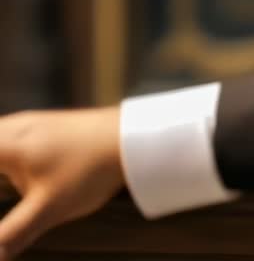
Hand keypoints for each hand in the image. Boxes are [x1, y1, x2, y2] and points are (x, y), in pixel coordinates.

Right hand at [0, 107, 124, 258]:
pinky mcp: (43, 128)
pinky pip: (5, 140)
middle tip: (4, 192)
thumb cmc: (91, 169)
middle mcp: (9, 127)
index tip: (2, 193)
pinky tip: (12, 175)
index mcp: (2, 143)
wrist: (135, 136)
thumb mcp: (49, 208)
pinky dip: (3, 157)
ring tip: (9, 187)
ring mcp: (26, 124)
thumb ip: (13, 233)